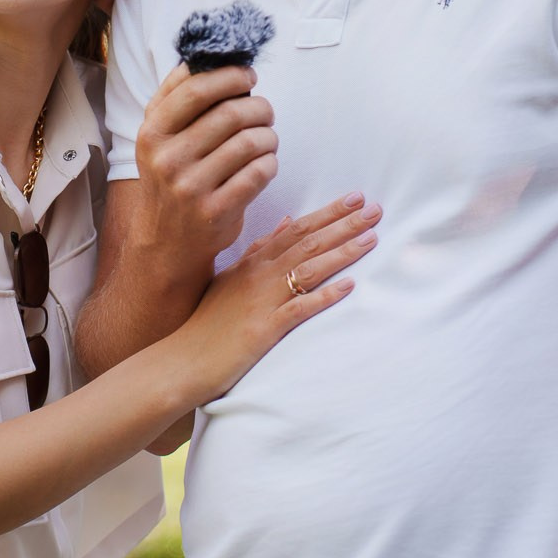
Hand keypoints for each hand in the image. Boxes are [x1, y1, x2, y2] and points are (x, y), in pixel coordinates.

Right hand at [133, 61, 276, 274]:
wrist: (165, 242)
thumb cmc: (169, 178)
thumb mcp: (158, 137)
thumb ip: (175, 96)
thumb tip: (204, 56)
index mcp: (152, 133)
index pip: (196, 89)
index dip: (230, 76)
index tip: (248, 76)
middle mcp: (168, 159)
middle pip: (232, 114)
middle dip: (259, 107)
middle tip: (265, 111)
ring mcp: (191, 187)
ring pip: (250, 142)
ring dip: (269, 135)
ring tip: (266, 138)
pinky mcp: (216, 211)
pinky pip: (259, 172)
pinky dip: (270, 163)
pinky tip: (264, 163)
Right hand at [169, 194, 381, 402]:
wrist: (182, 360)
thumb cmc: (206, 323)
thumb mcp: (229, 278)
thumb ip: (258, 250)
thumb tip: (287, 222)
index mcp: (252, 263)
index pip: (297, 229)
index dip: (328, 212)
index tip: (356, 198)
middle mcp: (258, 276)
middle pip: (307, 242)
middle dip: (344, 224)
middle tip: (375, 209)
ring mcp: (261, 301)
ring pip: (308, 269)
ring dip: (342, 253)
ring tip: (371, 238)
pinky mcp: (264, 329)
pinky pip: (299, 308)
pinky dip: (324, 296)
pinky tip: (349, 286)